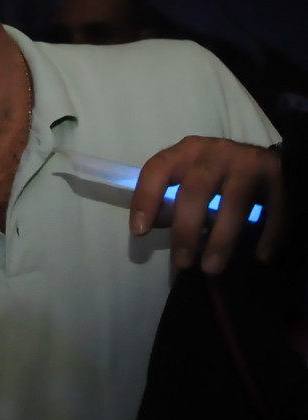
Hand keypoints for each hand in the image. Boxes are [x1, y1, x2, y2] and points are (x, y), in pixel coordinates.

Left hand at [129, 136, 283, 273]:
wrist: (267, 163)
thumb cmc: (218, 176)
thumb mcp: (190, 181)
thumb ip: (171, 201)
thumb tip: (152, 223)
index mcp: (187, 151)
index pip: (158, 168)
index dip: (146, 198)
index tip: (139, 231)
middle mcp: (216, 151)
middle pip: (195, 189)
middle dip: (185, 229)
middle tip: (182, 262)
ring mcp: (248, 161)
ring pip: (234, 201)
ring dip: (221, 239)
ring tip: (211, 268)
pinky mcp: (278, 175)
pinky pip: (274, 208)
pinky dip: (268, 234)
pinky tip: (260, 256)